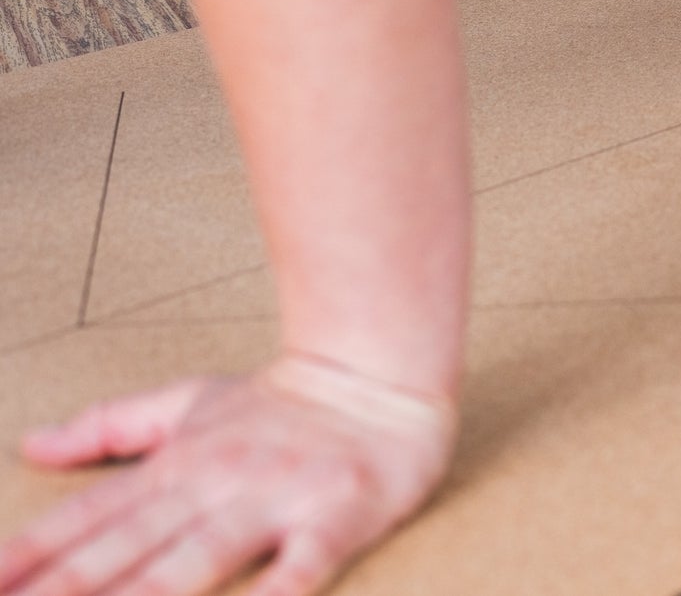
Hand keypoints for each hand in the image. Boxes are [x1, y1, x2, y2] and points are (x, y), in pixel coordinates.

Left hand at [0, 353, 455, 595]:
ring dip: (149, 594)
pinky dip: (279, 590)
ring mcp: (277, 499)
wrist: (385, 368)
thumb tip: (31, 445)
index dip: (31, 554)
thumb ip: (112, 426)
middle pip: (130, 545)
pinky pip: (305, 562)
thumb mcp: (191, 402)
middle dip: (67, 587)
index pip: (90, 516)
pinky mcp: (339, 514)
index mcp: (179, 463)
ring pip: (201, 556)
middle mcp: (217, 482)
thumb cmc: (288, 398)